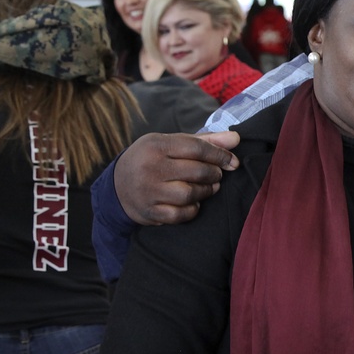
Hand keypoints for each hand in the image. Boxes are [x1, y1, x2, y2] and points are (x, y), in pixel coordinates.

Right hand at [114, 131, 239, 225]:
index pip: (196, 148)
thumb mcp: (171, 144)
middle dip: (214, 174)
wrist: (116, 186)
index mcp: (156, 145)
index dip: (220, 155)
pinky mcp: (150, 212)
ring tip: (208, 187)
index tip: (232, 162)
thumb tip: (236, 139)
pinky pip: (181, 214)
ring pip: (190, 194)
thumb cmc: (152, 160)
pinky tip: (193, 202)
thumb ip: (204, 141)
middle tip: (216, 175)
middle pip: (196, 171)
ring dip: (205, 192)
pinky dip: (193, 209)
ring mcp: (148, 191)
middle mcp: (150, 168)